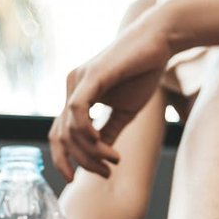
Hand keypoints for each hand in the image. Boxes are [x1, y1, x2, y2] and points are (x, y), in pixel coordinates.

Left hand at [48, 4, 174, 181]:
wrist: (158, 40)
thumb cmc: (142, 72)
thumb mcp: (124, 111)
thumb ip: (109, 132)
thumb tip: (99, 158)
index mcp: (76, 96)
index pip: (59, 135)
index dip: (66, 160)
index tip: (81, 178)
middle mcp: (71, 87)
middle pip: (62, 137)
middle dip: (81, 162)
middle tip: (106, 173)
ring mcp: (78, 80)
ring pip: (70, 129)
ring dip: (91, 152)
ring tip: (114, 160)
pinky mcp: (91, 75)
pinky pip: (77, 110)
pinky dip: (86, 132)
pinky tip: (101, 143)